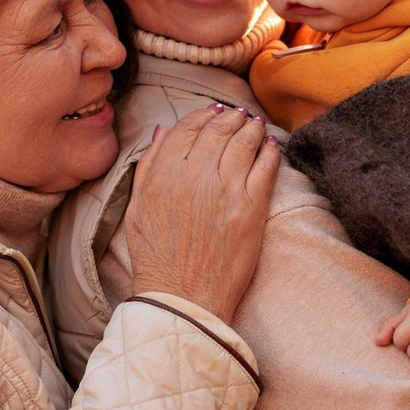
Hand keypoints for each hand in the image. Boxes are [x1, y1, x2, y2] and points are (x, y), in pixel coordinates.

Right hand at [126, 105, 280, 322]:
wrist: (182, 298)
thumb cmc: (156, 259)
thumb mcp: (137, 209)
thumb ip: (148, 167)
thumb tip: (164, 131)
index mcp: (164, 175)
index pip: (188, 128)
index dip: (203, 115)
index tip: (214, 112)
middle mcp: (195, 176)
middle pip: (218, 130)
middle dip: (231, 118)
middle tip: (239, 115)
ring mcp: (226, 190)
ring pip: (244, 142)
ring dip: (252, 128)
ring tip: (255, 125)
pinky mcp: (251, 208)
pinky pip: (266, 167)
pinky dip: (271, 151)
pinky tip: (271, 146)